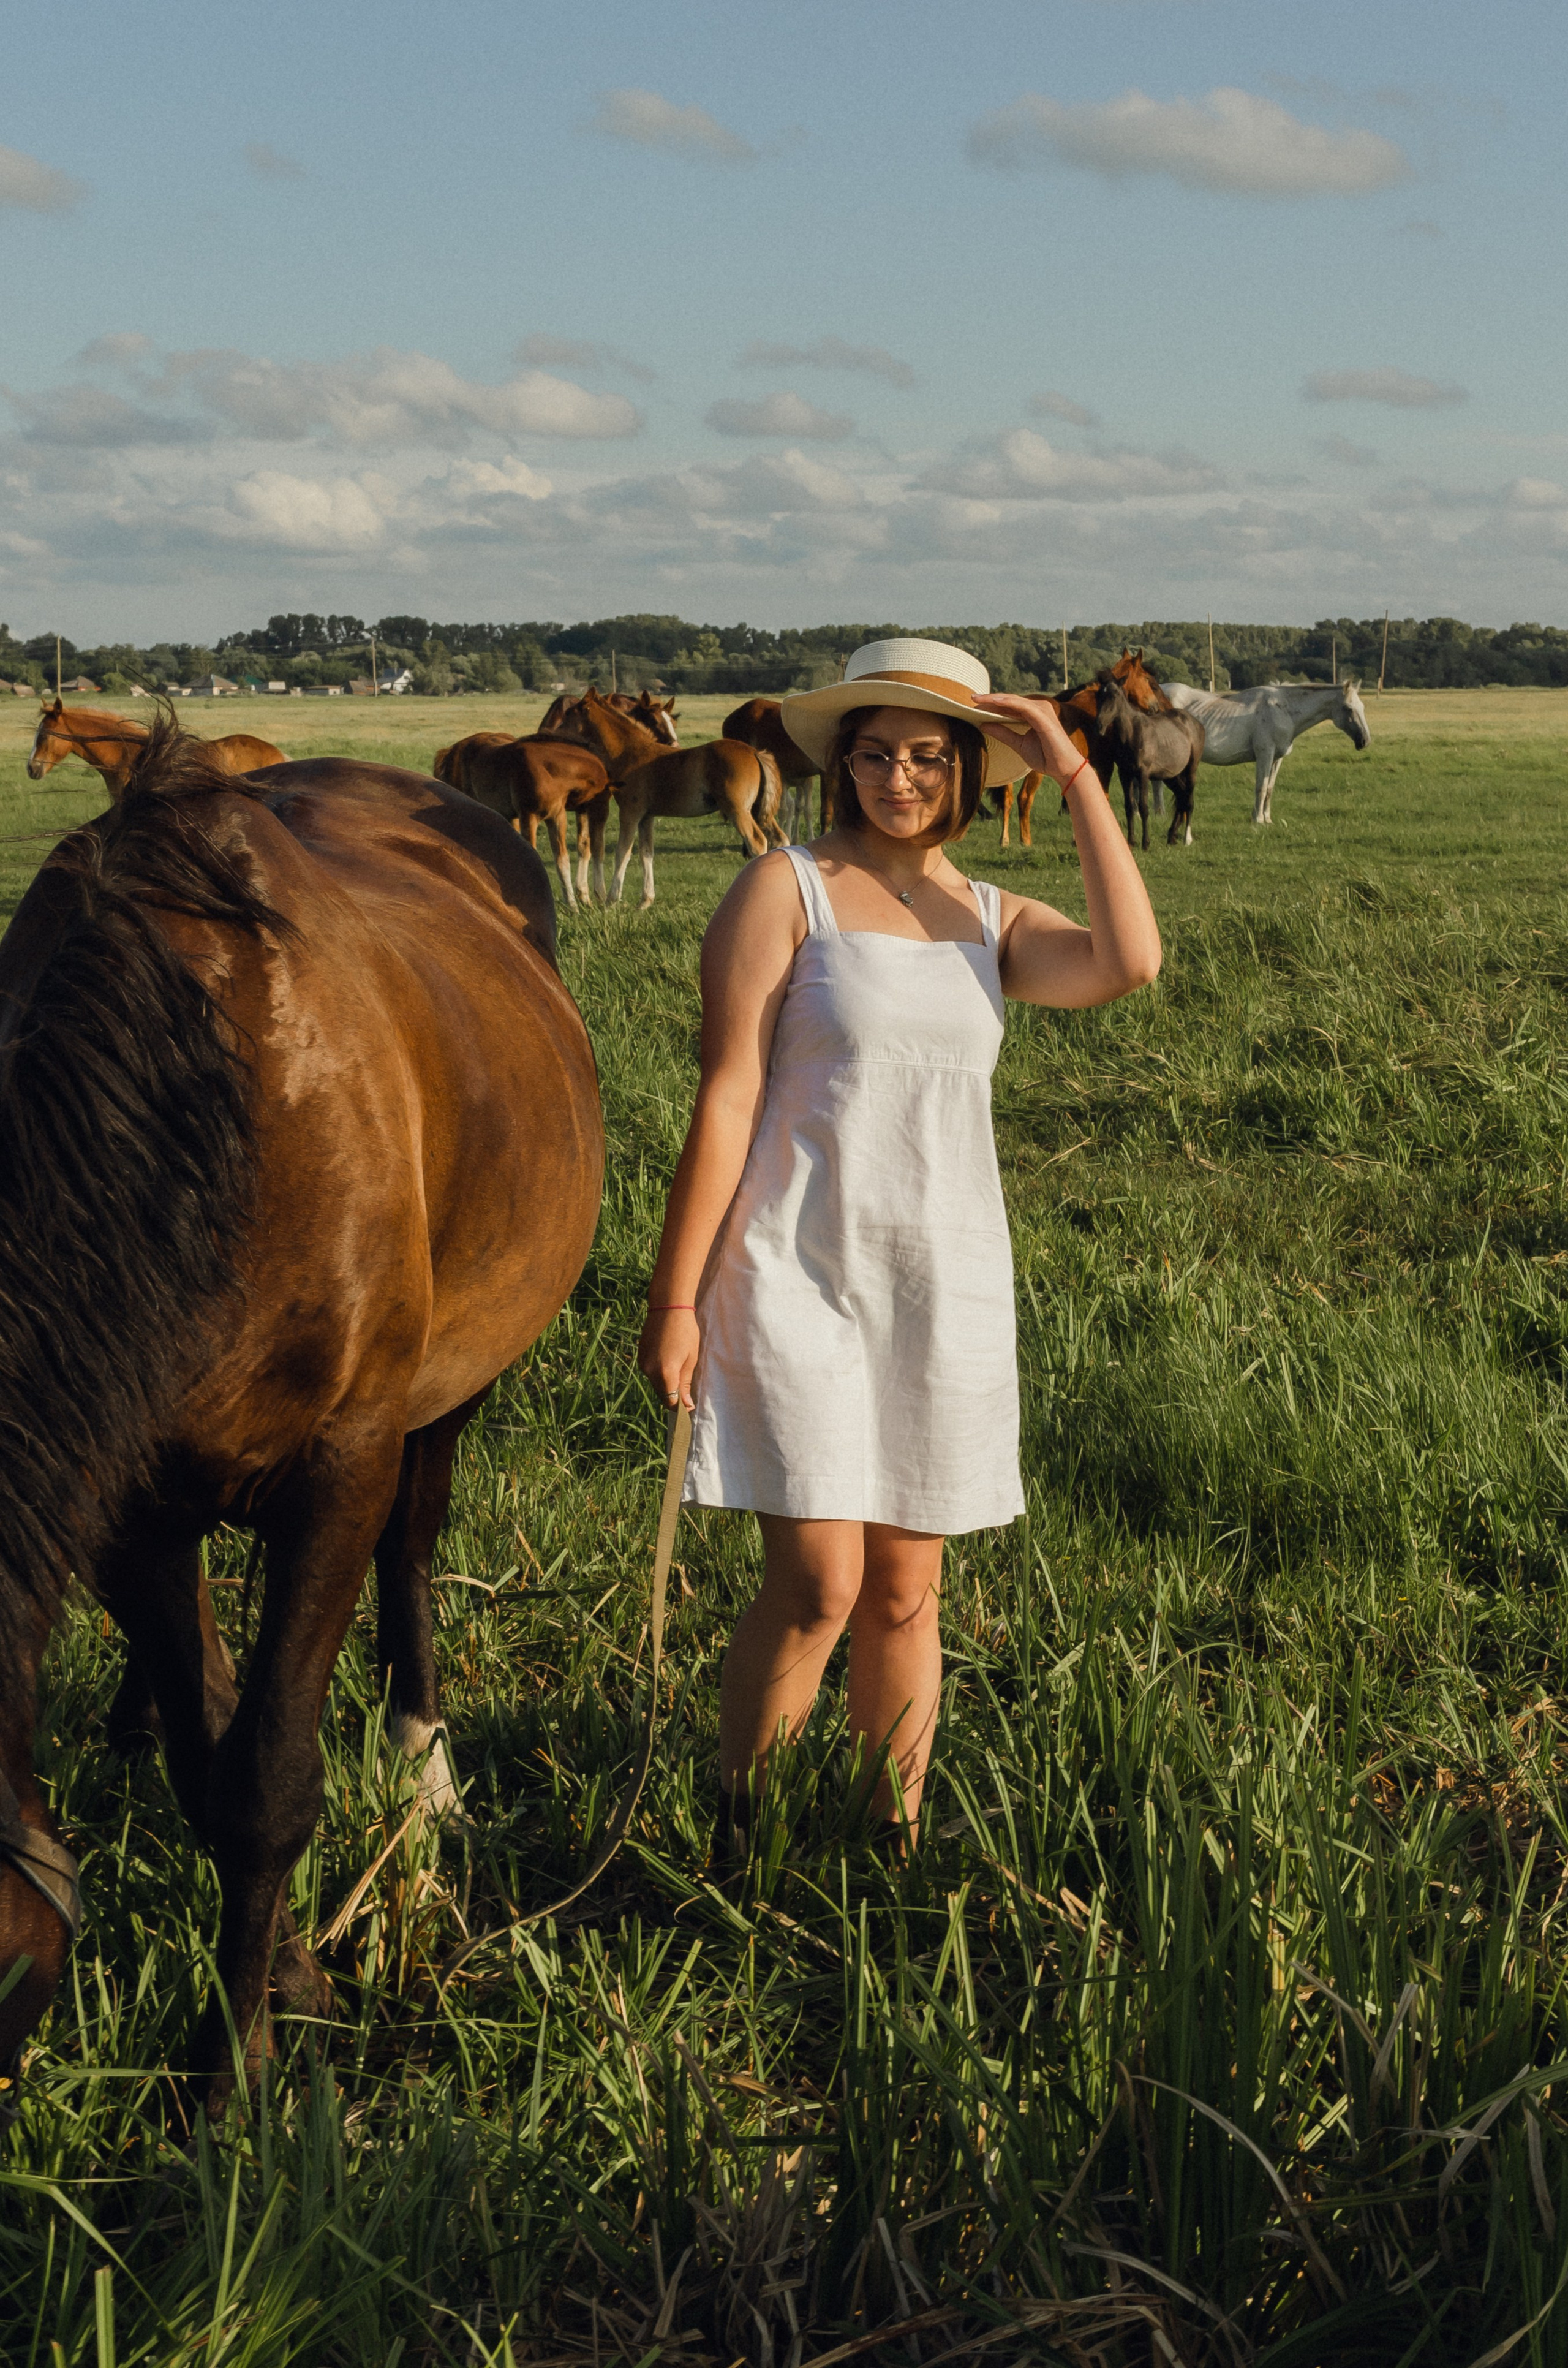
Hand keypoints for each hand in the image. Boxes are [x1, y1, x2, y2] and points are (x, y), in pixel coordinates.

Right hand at [638, 1306, 699, 1411]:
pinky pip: (650, 1373)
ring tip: (679, 1368)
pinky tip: (669, 1359)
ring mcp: (642, 1363)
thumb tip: (686, 1406)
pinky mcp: (639, 1356)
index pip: (670, 1402)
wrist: (668, 1307)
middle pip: (661, 1395)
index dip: (680, 1407)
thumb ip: (685, 1384)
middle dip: (673, 1396)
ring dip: (666, 1384)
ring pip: (655, 1384)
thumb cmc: (686, 1331)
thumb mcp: (690, 1359)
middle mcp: (649, 1371)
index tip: (689, 1405)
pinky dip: (659, 1373)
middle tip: (687, 1389)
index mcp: (664, 1373)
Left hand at [971, 692, 1089, 785]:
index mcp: (1033, 714)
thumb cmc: (1046, 757)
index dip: (991, 705)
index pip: (1009, 706)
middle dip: (990, 700)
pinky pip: (1023, 706)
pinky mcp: (1044, 716)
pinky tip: (994, 702)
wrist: (1064, 769)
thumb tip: (983, 724)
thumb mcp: (1018, 744)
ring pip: (1014, 700)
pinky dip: (1008, 703)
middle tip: (971, 699)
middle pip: (1009, 700)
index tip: (973, 706)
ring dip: (995, 699)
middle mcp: (1038, 708)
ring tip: (977, 699)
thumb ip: (1003, 733)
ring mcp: (1042, 710)